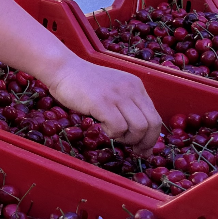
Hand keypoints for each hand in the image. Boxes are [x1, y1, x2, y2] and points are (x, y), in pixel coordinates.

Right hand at [43, 56, 161, 154]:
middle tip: (133, 149)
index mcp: (136, 86)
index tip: (144, 149)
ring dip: (127, 139)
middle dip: (144, 142)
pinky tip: (102, 127)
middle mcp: (131, 89)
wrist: (63, 69)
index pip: (155, 117)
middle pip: (152, 124)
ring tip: (114, 135)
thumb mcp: (112, 90)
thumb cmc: (83, 83)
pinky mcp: (102, 102)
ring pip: (138, 128)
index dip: (152, 137)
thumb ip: (126, 106)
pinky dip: (112, 134)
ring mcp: (117, 95)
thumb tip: (138, 134)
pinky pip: (118, 127)